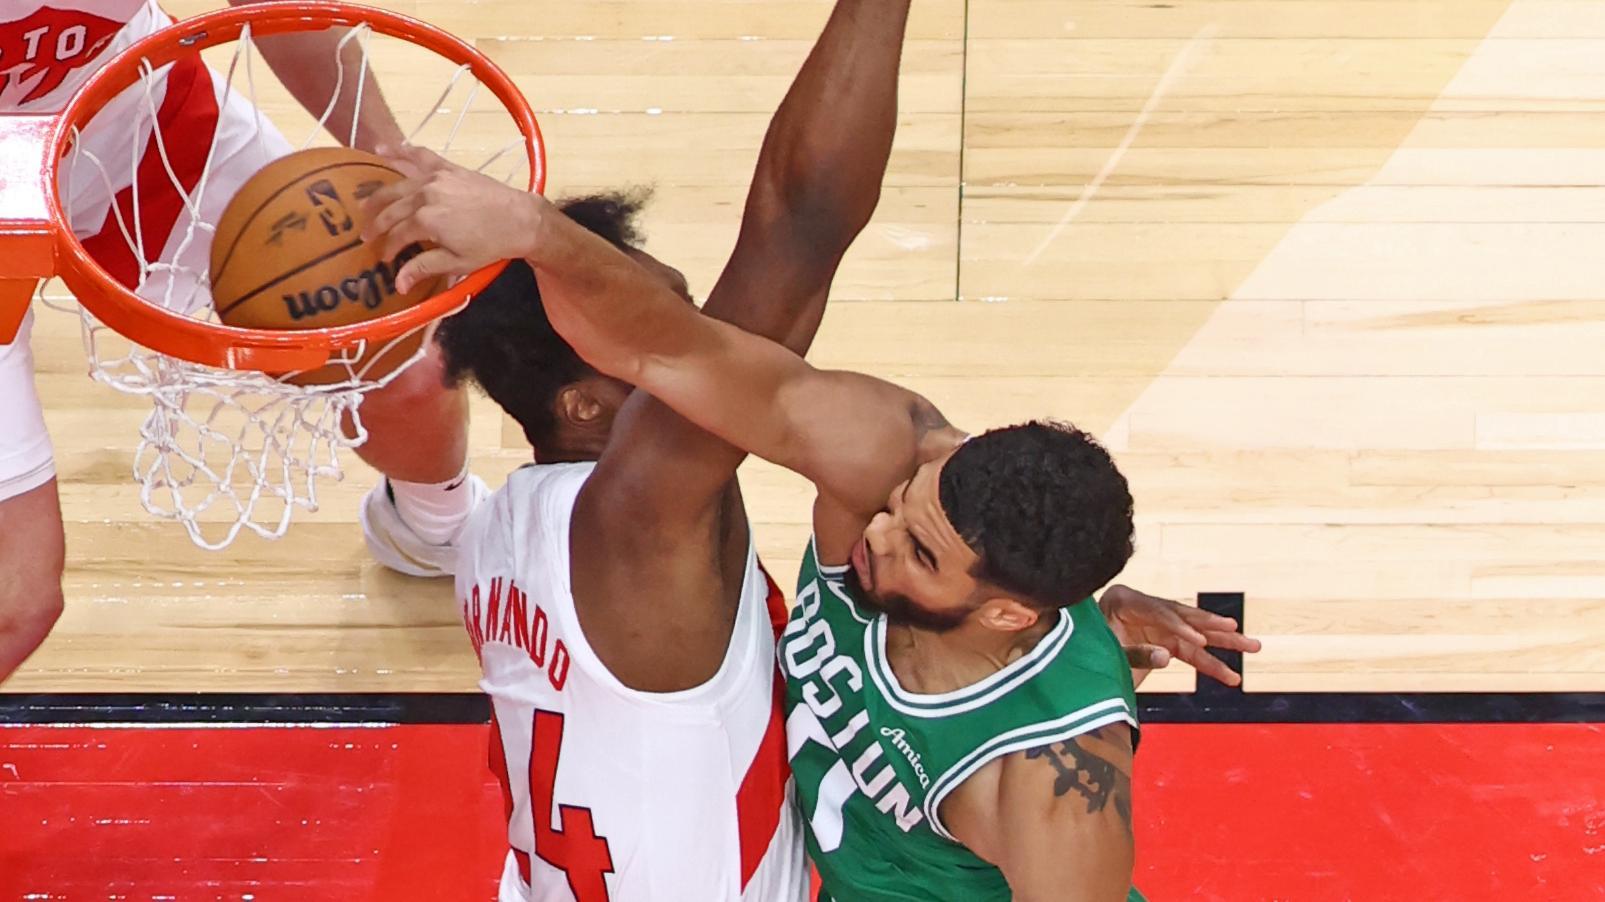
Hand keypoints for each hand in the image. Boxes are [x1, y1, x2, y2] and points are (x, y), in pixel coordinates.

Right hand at [360, 144, 543, 292]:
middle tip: (366, 235)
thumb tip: (397, 283)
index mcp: (426, 221)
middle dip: (376, 224)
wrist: (520, 220)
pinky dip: (400, 151)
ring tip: (363, 204)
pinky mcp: (447, 168)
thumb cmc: (490, 245)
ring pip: (398, 185)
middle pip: (391, 210)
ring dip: (378, 195)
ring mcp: (436, 178)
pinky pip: (420, 156)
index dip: (388, 248)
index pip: (397, 235)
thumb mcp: (457, 262)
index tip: (384, 258)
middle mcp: (425, 195)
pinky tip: (380, 149)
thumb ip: (424, 268)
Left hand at [1098, 585, 1262, 686]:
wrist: (1073, 663)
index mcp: (1122, 599)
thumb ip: (1134, 654)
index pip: (1157, 611)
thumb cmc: (1082, 652)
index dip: (1179, 627)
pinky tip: (1231, 674)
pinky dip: (1210, 664)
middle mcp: (1143, 607)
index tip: (1200, 642)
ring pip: (1195, 633)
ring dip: (1224, 643)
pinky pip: (1192, 653)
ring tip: (1253, 645)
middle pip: (1183, 615)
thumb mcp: (1103, 653)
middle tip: (1236, 630)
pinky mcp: (1164, 641)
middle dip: (1212, 627)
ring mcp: (1156, 624)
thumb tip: (1167, 656)